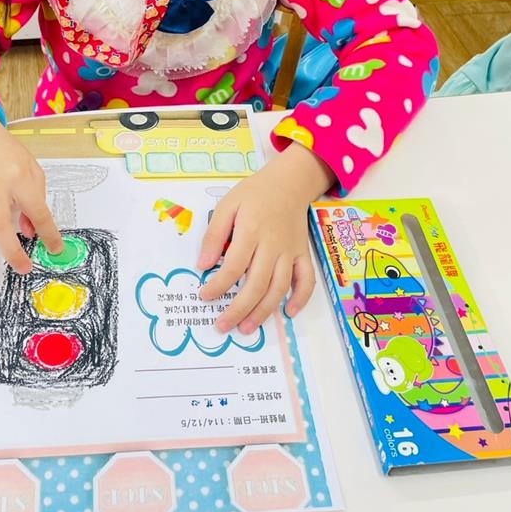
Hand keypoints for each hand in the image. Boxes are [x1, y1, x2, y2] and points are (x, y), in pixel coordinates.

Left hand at [197, 143, 333, 333]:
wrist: (290, 183)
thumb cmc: (254, 194)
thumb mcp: (227, 205)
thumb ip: (214, 235)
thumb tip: (203, 265)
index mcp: (251, 231)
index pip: (234, 266)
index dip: (219, 285)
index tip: (205, 296)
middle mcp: (273, 245)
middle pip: (257, 284)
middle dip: (239, 309)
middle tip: (223, 326)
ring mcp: (291, 251)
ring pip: (280, 287)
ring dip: (264, 311)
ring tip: (246, 328)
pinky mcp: (304, 254)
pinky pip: (307, 279)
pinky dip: (301, 298)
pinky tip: (289, 313)